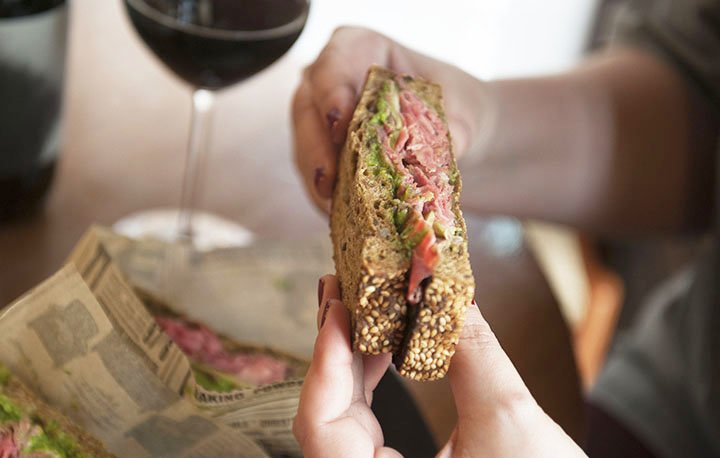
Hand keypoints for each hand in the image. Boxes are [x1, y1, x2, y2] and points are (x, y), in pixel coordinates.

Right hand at [292, 27, 487, 212]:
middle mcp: (330, 81)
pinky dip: (326, 197)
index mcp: (361, 50)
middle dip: (315, 147)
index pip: (335, 62)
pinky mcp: (322, 155)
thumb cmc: (453, 109)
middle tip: (328, 180)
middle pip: (308, 108)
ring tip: (333, 206)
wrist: (455, 133)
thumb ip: (444, 133)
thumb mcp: (461, 114)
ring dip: (318, 178)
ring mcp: (320, 118)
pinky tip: (342, 215)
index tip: (340, 122)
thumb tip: (426, 164)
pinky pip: (315, 176)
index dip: (332, 90)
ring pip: (305, 146)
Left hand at [293, 275, 586, 456]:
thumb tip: (450, 292)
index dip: (326, 361)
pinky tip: (381, 345)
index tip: (338, 305)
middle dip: (337, 347)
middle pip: (326, 414)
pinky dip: (368, 381)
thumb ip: (472, 351)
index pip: (321, 425)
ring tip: (363, 307)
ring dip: (351, 359)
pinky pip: (361, 423)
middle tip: (345, 289)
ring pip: (340, 416)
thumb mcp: (508, 420)